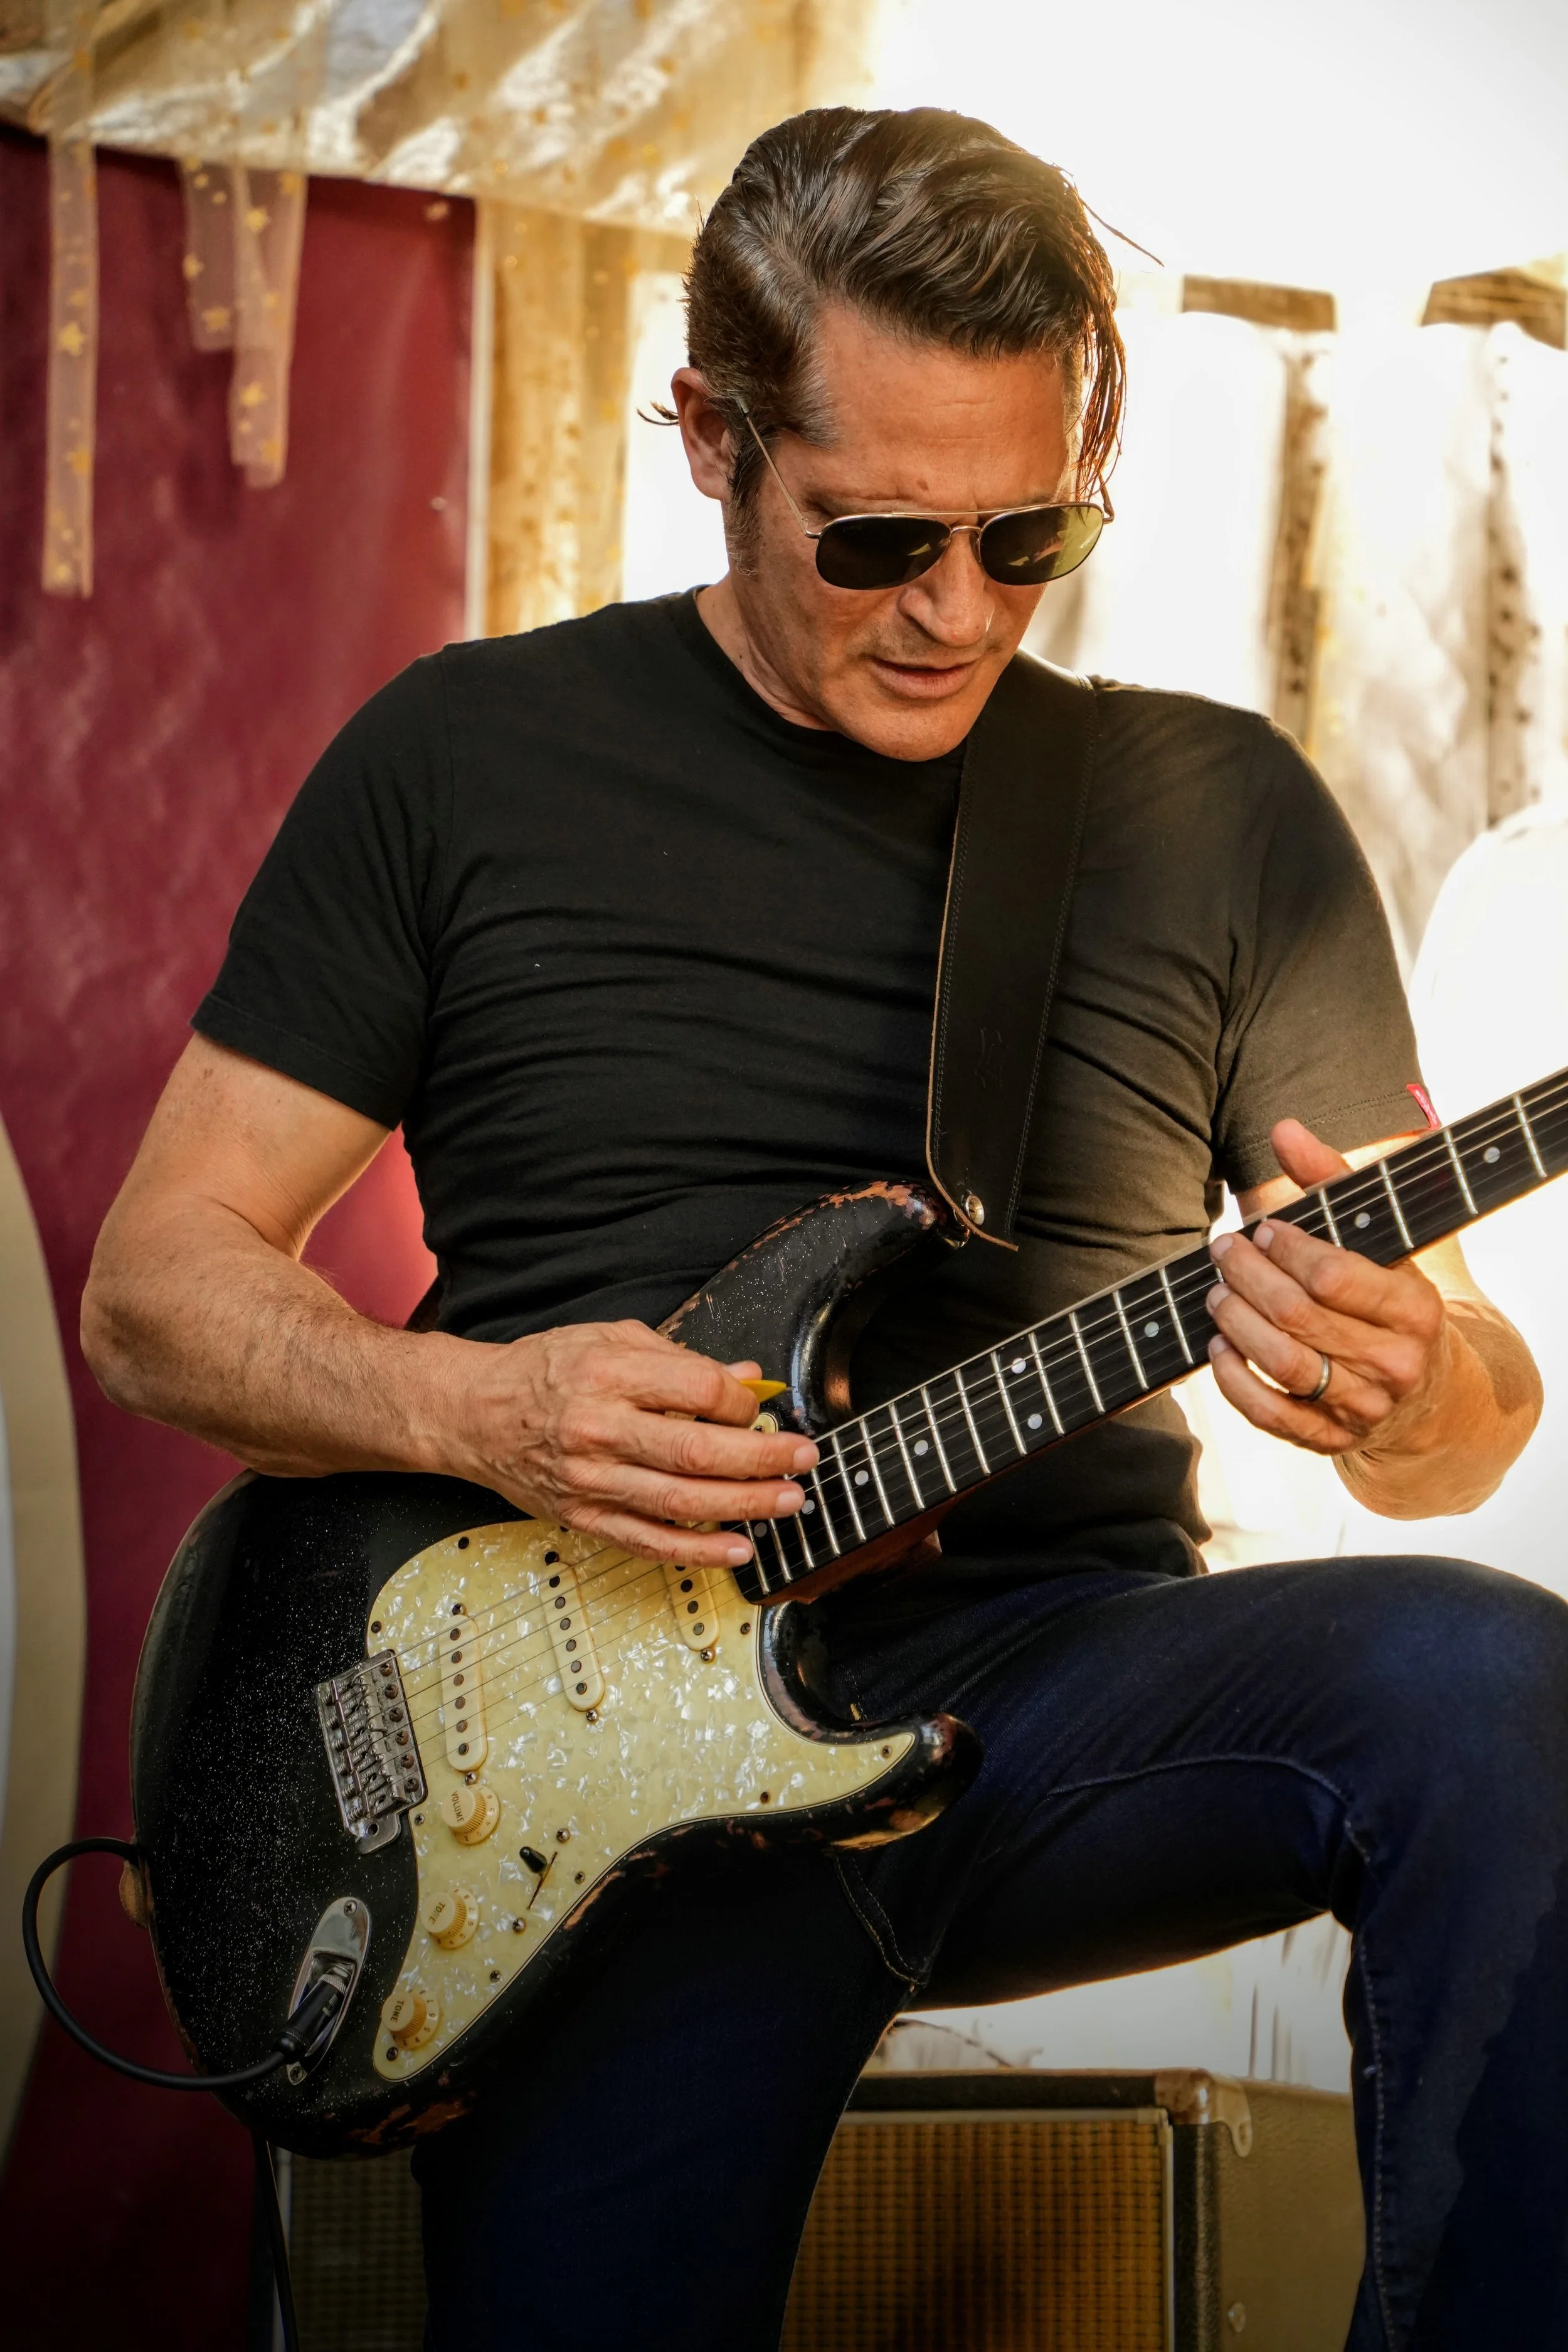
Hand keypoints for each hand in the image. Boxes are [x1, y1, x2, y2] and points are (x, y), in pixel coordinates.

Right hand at [453, 1319, 817, 1568]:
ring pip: (679, 1503)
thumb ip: (678, 1358)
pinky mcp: (583, 1516)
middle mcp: (597, 1429)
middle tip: (803, 1459)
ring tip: (788, 1502)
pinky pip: (647, 1542)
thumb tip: (745, 1378)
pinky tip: (737, 1549)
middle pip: (695, 1451)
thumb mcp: (608, 1339)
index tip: (760, 1406)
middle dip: (761, 1459)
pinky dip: (697, 1551)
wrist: (473, 1414)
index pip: (695, 1390)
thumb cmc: (543, 1372)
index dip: (740, 1402)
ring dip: (744, 1506)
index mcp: (606, 1374)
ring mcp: (590, 1480)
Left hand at [1205, 1120, 1449, 1460]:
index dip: (1286, 1250)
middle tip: (1222, 1252)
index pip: (1333, 1277)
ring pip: (1285, 1366)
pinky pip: (1274, 1417)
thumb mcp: (1376, 1237)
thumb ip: (1330, 1180)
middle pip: (1300, 1318)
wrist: (1429, 1392)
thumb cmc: (1388, 1297)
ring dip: (1236, 1325)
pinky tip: (1217, 1350)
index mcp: (1414, 1308)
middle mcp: (1395, 1363)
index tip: (1261, 1230)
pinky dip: (1236, 1383)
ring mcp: (1365, 1407)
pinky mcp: (1332, 1440)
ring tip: (1215, 1295)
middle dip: (1248, 1279)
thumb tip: (1283, 1129)